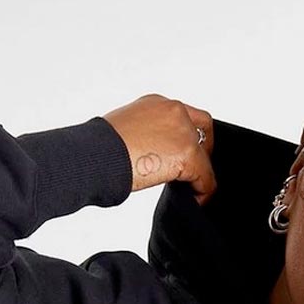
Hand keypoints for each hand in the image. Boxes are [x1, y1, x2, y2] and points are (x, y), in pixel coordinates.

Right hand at [100, 94, 216, 204]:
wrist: (97, 154)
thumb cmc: (99, 146)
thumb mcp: (125, 130)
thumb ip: (145, 135)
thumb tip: (148, 152)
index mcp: (155, 103)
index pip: (183, 114)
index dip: (189, 133)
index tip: (184, 150)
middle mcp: (173, 111)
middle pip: (203, 127)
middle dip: (203, 149)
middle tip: (195, 170)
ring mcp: (182, 130)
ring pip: (204, 155)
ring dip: (200, 172)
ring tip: (192, 189)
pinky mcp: (187, 154)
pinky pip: (205, 176)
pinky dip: (203, 190)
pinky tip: (195, 199)